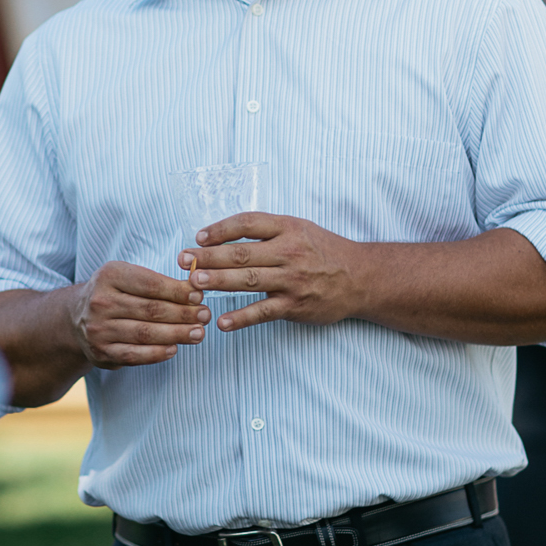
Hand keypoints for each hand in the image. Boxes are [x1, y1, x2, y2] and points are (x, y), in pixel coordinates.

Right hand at [69, 259, 207, 366]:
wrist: (76, 317)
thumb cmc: (116, 293)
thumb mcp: (130, 277)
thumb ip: (159, 282)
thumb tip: (196, 291)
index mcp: (109, 275)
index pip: (151, 284)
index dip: (178, 292)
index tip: (200, 296)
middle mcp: (100, 302)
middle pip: (151, 310)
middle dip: (183, 314)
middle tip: (205, 316)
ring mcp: (98, 329)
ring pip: (145, 333)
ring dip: (176, 334)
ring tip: (198, 333)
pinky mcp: (100, 352)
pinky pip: (133, 355)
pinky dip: (157, 353)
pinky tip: (175, 348)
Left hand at [181, 213, 364, 329]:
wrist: (362, 277)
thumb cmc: (326, 252)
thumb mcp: (301, 230)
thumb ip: (269, 231)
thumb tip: (226, 236)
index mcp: (289, 229)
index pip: (248, 223)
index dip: (220, 229)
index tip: (199, 237)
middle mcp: (290, 252)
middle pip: (242, 253)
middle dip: (209, 257)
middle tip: (183, 261)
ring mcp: (293, 280)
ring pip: (248, 280)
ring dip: (218, 282)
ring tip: (193, 284)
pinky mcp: (296, 305)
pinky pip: (263, 312)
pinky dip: (241, 318)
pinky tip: (222, 322)